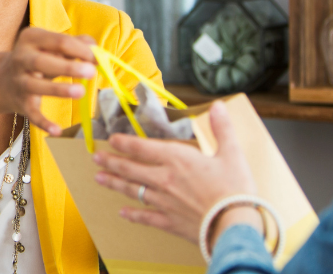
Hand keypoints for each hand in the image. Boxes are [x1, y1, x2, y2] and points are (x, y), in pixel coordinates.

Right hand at [0, 28, 97, 134]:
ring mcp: (19, 81)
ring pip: (37, 85)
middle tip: (91, 72)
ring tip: (81, 91)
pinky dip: (43, 122)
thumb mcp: (51, 47)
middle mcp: (21, 58)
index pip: (59, 41)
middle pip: (44, 61)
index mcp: (31, 38)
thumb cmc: (38, 59)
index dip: (81, 50)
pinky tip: (57, 131)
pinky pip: (32, 114)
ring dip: (58, 89)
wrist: (2, 80)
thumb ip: (75, 44)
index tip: (98, 59)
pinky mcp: (21, 103)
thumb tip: (96, 51)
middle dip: (68, 67)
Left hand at [91, 102, 258, 245]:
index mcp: (177, 159)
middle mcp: (164, 179)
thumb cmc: (235, 189)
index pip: (142, 148)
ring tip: (99, 179)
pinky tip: (122, 213)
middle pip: (131, 169)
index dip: (124, 143)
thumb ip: (222, 128)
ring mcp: (164, 202)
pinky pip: (145, 217)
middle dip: (112, 162)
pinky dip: (132, 215)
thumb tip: (218, 107)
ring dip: (115, 183)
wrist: (234, 224)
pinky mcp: (169, 222)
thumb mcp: (232, 153)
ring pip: (133, 190)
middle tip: (97, 158)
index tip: (111, 139)